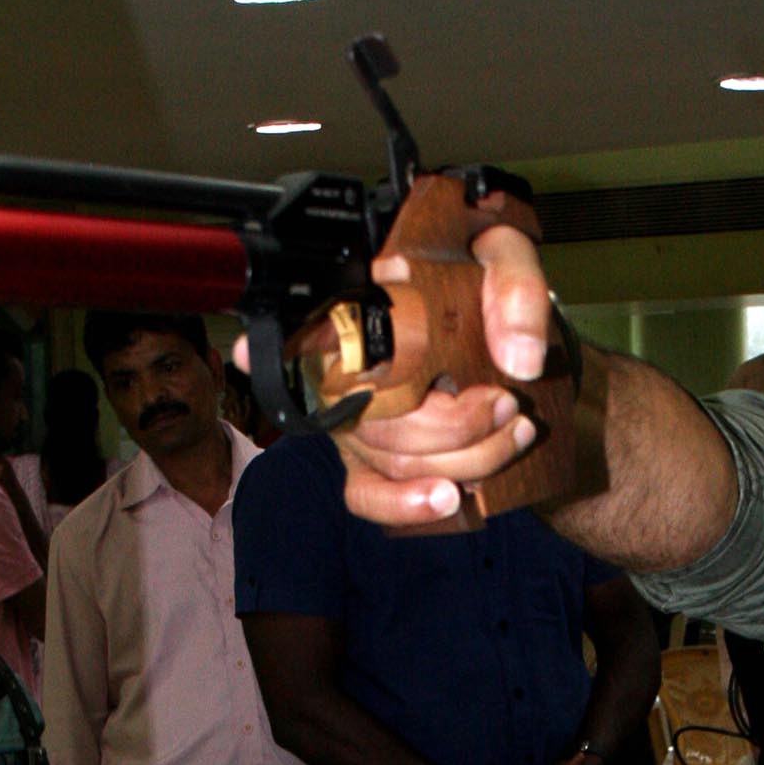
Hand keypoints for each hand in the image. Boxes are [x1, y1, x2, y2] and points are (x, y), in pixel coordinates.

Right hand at [235, 220, 551, 528]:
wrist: (511, 343)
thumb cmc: (491, 292)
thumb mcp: (506, 260)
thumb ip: (514, 290)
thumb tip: (517, 360)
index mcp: (362, 305)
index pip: (307, 326)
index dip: (280, 344)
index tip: (245, 351)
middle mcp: (345, 365)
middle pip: (377, 413)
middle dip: (456, 424)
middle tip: (507, 404)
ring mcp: (355, 419)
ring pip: (390, 456)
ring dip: (463, 457)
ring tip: (513, 430)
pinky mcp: (371, 461)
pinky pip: (368, 496)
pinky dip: (406, 504)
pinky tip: (446, 500)